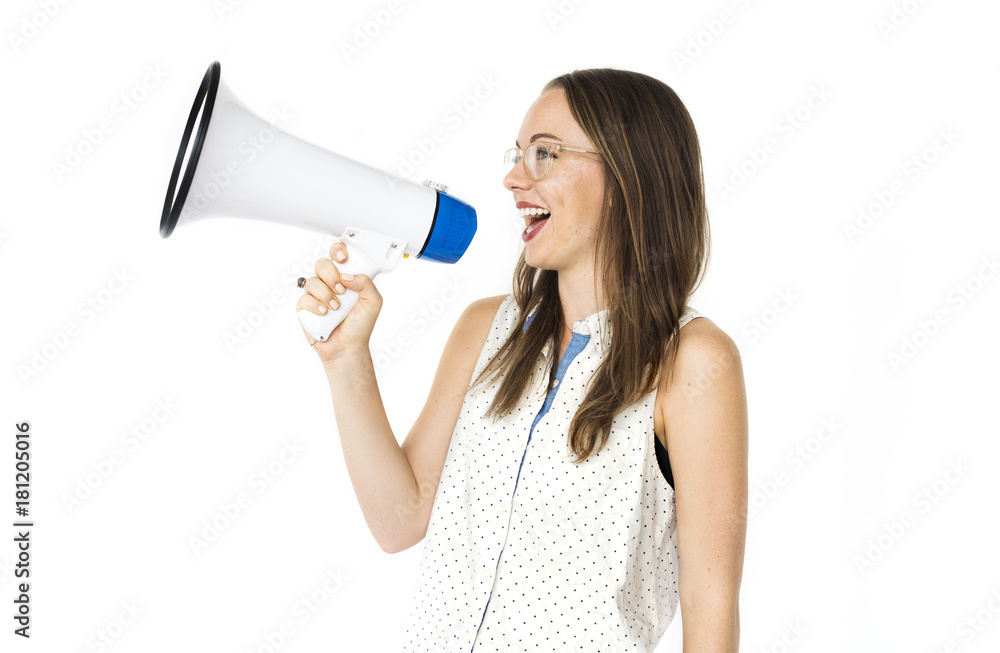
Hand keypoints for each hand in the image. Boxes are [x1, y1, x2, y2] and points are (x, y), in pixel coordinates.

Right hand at [296, 241, 382, 362]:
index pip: (338, 255)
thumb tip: (347, 275)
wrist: (347, 347)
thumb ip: (366, 284)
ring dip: (326, 294)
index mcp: (346, 278)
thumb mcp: (373, 303)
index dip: (338, 251)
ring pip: (312, 281)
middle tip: (341, 291)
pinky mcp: (305, 307)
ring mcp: (316, 294)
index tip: (343, 259)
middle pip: (322, 264)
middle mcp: (330, 283)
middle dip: (331, 275)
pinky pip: (304, 298)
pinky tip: (325, 313)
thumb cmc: (360, 326)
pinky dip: (315, 305)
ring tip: (336, 307)